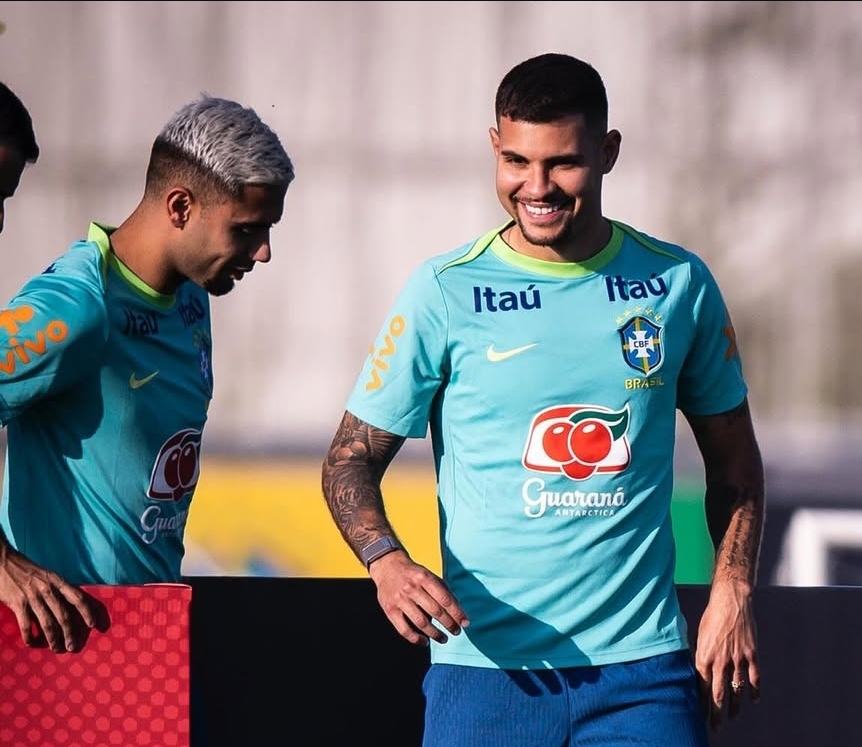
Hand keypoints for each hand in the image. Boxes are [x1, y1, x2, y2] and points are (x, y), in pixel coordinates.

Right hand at [0, 545, 109, 652]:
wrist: (3, 561)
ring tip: (57, 648)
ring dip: (54, 639)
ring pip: (48, 623)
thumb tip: (68, 604)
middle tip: (73, 647)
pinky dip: (30, 637)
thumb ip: (56, 587)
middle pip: (64, 615)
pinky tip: (32, 644)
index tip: (92, 624)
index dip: (87, 612)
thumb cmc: (26, 568)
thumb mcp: (46, 574)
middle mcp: (48, 589)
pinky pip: (27, 625)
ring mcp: (33, 597)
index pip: (78, 597)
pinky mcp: (18, 604)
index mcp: (57, 580)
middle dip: (70, 633)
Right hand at [368, 550, 468, 646]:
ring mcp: (400, 600)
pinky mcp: (390, 610)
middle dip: (449, 624)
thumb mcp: (429, 574)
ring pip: (421, 622)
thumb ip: (443, 590)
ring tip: (444, 639)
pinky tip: (425, 642)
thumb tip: (458, 610)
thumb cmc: (414, 573)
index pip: (445, 599)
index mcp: (424, 577)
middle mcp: (412, 588)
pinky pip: (404, 629)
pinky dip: (416, 639)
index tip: (465, 623)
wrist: (387, 566)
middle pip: (435, 611)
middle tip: (457, 632)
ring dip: (435, 634)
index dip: (457, 613)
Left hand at [694, 579, 759, 730]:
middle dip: (716, 712)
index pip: (702, 686)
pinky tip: (753, 701)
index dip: (702, 702)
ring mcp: (737, 658)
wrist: (731, 601)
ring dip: (735, 706)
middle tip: (716, 727)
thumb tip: (698, 670)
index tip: (700, 715)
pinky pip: (754, 678)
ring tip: (733, 718)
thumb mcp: (699, 635)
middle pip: (719, 693)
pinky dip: (754, 691)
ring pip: (736, 689)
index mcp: (704, 656)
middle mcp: (720, 660)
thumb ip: (700, 655)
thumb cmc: (712, 616)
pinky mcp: (751, 654)